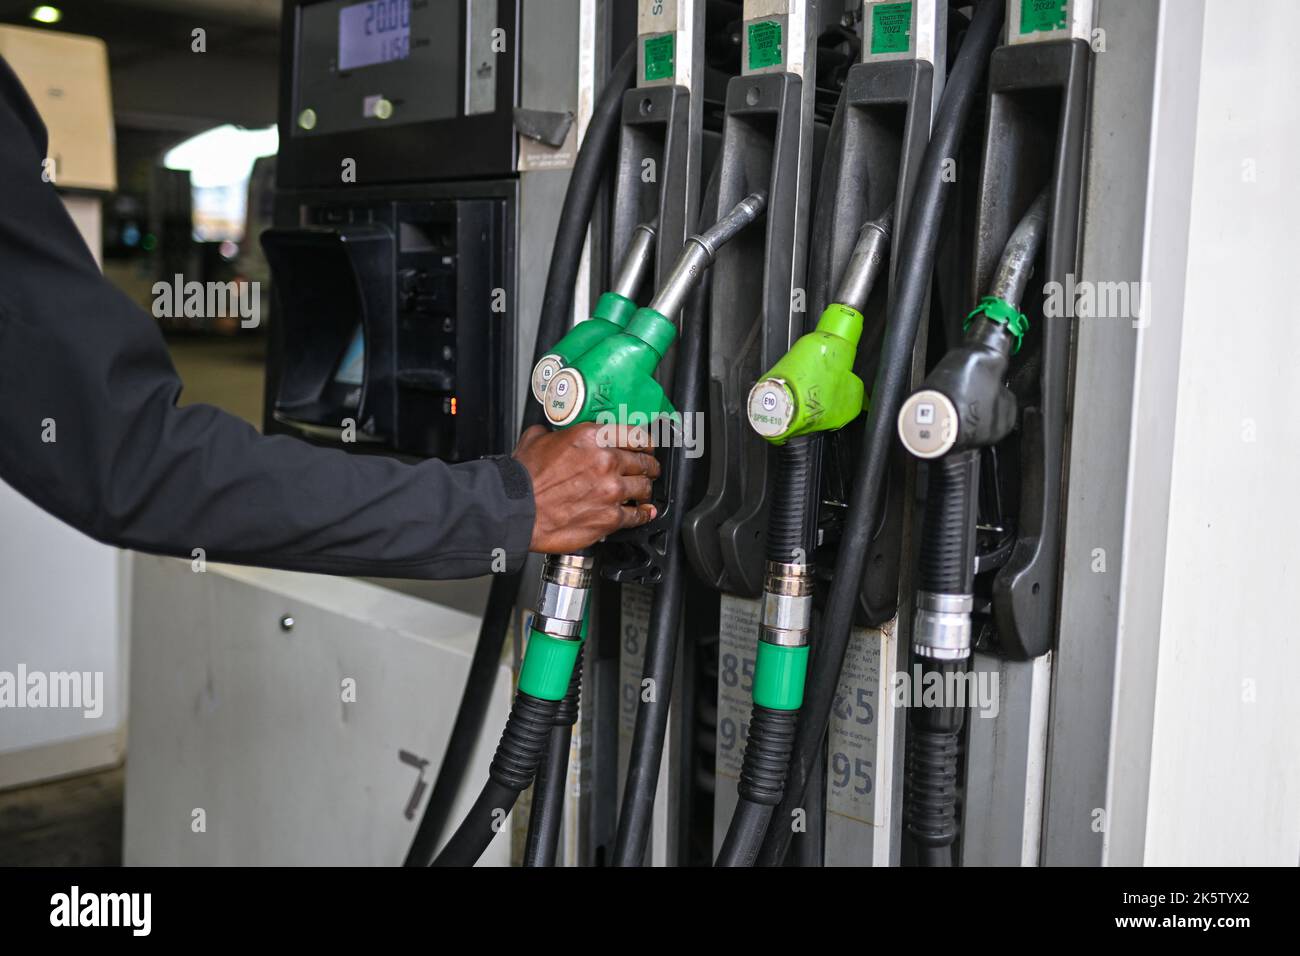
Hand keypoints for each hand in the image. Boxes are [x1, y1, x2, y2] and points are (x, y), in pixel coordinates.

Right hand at [513, 422, 660, 552]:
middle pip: (644, 461)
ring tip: (643, 492)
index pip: (635, 435)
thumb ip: (555, 433)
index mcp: (592, 437)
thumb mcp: (537, 439)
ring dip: (645, 490)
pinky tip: (643, 513)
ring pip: (644, 488)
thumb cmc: (522, 479)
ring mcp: (611, 490)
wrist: (516, 510)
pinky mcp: (610, 517)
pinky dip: (642, 514)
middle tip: (649, 469)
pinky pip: (636, 515)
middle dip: (649, 466)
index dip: (645, 442)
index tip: (646, 447)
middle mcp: (606, 461)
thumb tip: (554, 433)